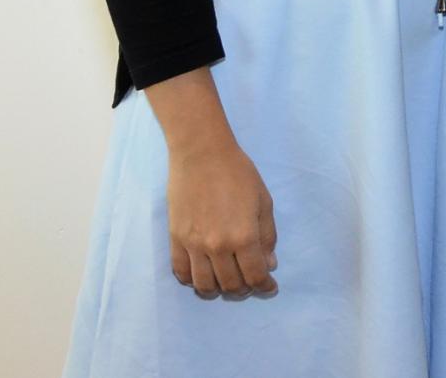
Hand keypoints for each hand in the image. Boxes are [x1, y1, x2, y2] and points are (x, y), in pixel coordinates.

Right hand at [165, 138, 276, 299]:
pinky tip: (203, 275)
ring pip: (204, 285)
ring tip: (226, 282)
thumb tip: (268, 264)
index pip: (255, 275)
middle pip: (230, 284)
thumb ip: (267, 236)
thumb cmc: (239, 174)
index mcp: (244, 236)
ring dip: (218, 290)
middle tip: (249, 282)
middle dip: (244, 289)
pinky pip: (181, 272)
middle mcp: (218, 247)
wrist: (202, 155)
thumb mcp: (264, 202)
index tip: (269, 288)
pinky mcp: (175, 240)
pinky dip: (192, 281)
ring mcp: (194, 245)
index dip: (264, 286)